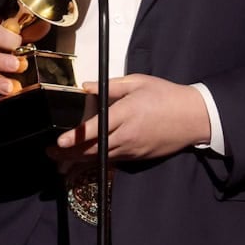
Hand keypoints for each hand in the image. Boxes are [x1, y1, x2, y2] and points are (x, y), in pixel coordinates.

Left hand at [48, 74, 210, 162]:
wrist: (193, 117)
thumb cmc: (166, 96)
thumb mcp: (139, 82)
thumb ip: (110, 86)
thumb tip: (86, 86)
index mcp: (126, 113)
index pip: (95, 128)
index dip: (75, 136)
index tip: (59, 142)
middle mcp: (127, 134)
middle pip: (93, 149)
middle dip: (69, 153)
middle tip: (51, 153)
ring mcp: (133, 149)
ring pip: (100, 158)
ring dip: (79, 160)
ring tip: (61, 161)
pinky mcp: (138, 158)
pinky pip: (113, 160)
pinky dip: (97, 161)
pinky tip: (86, 160)